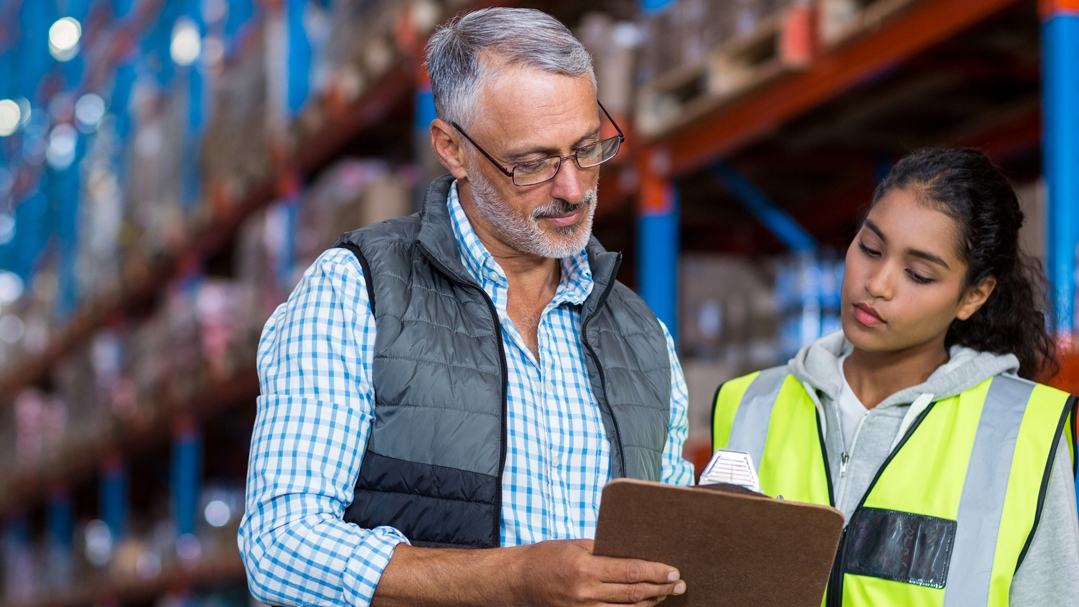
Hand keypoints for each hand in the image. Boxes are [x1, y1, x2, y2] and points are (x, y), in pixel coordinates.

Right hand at [513, 539, 685, 605]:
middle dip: (661, 589)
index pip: (631, 572)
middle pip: (633, 594)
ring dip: (650, 604)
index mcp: (586, 567)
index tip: (673, 571)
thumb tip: (633, 554)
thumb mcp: (575, 545)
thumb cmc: (545, 557)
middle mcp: (587, 592)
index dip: (656, 572)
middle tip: (680, 585)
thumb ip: (604, 550)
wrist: (518, 580)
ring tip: (667, 596)